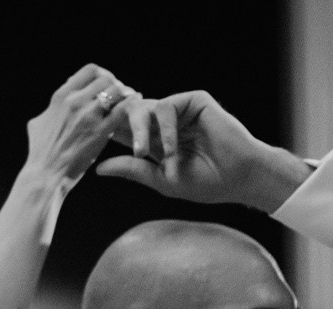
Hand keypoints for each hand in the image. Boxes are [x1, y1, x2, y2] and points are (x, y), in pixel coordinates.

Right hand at [21, 64, 137, 187]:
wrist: (45, 175)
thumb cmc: (40, 152)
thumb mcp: (37, 124)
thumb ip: (49, 110)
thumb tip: (52, 107)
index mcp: (61, 97)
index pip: (90, 70)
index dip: (102, 73)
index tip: (106, 82)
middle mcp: (75, 102)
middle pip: (106, 79)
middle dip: (116, 83)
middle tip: (120, 92)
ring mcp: (88, 116)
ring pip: (116, 91)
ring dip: (125, 93)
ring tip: (129, 97)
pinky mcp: (100, 132)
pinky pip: (123, 109)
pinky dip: (131, 103)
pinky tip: (136, 103)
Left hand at [96, 89, 310, 212]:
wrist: (239, 176)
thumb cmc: (206, 183)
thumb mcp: (161, 180)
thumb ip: (132, 170)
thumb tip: (98, 169)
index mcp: (154, 142)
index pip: (124, 133)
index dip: (109, 137)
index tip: (93, 146)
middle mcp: (164, 123)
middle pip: (129, 116)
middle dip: (120, 129)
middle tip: (117, 148)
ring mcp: (179, 111)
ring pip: (144, 108)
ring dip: (141, 131)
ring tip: (147, 153)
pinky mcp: (194, 101)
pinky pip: (166, 106)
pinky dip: (164, 127)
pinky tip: (171, 148)